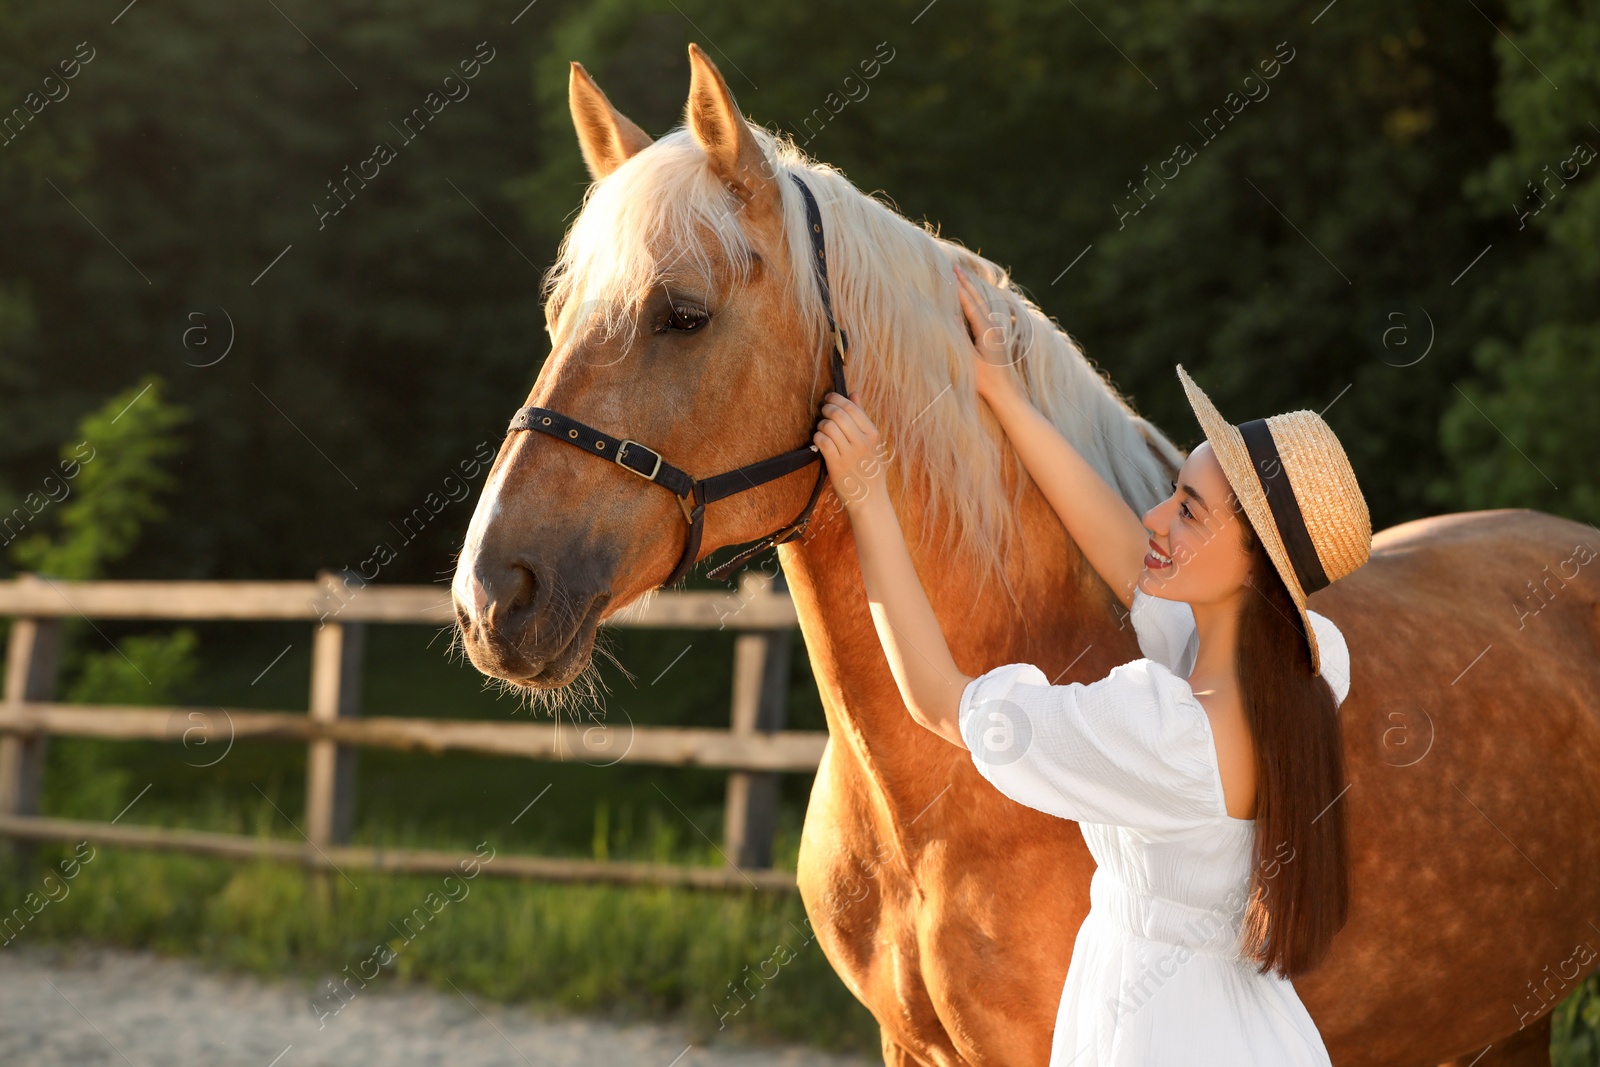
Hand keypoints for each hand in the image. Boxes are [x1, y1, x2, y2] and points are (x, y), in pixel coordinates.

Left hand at [813, 390, 888, 511]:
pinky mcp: (837, 465)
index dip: (837, 399)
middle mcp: (862, 442)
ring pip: (829, 427)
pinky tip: (819, 441)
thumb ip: (862, 417)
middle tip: (823, 412)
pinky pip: (822, 442)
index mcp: (873, 434)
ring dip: (821, 425)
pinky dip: (817, 438)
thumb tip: (854, 393)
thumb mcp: (872, 442)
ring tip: (823, 430)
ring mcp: (850, 454)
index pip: (852, 407)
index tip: (829, 398)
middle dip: (826, 409)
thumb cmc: (870, 469)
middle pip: (838, 414)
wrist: (870, 499)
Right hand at [954, 263, 1018, 402]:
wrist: (1006, 394)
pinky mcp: (998, 338)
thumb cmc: (985, 381)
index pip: (970, 304)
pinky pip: (987, 312)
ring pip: (984, 304)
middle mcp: (994, 327)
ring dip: (973, 290)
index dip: (958, 289)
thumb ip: (960, 336)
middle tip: (956, 267)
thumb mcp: (968, 359)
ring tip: (964, 278)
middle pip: (979, 299)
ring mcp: (997, 332)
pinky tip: (978, 301)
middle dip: (966, 283)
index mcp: (986, 330)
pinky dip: (979, 301)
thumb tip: (951, 315)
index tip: (949, 274)